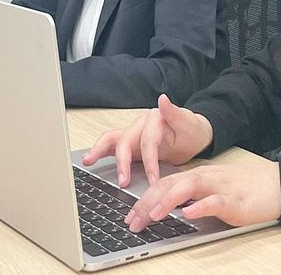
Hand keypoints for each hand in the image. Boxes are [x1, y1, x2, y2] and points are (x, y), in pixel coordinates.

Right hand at [82, 94, 213, 186]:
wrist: (192, 135)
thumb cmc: (190, 131)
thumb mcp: (188, 124)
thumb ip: (175, 113)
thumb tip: (163, 99)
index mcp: (155, 118)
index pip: (148, 142)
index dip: (150, 162)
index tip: (153, 180)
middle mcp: (140, 124)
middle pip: (126, 141)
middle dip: (123, 162)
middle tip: (123, 182)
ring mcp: (133, 132)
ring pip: (112, 139)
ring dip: (100, 150)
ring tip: (88, 161)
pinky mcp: (129, 142)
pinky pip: (111, 145)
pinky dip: (99, 151)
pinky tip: (89, 160)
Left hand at [123, 162, 280, 231]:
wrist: (278, 185)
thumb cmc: (246, 190)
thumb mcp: (214, 190)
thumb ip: (193, 196)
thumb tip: (168, 208)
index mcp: (199, 176)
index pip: (166, 183)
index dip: (145, 198)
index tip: (130, 215)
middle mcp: (206, 178)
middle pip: (171, 184)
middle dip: (148, 202)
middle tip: (132, 220)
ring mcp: (221, 188)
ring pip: (190, 187)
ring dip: (168, 200)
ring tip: (152, 214)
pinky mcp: (236, 201)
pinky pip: (216, 201)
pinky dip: (201, 206)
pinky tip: (189, 214)